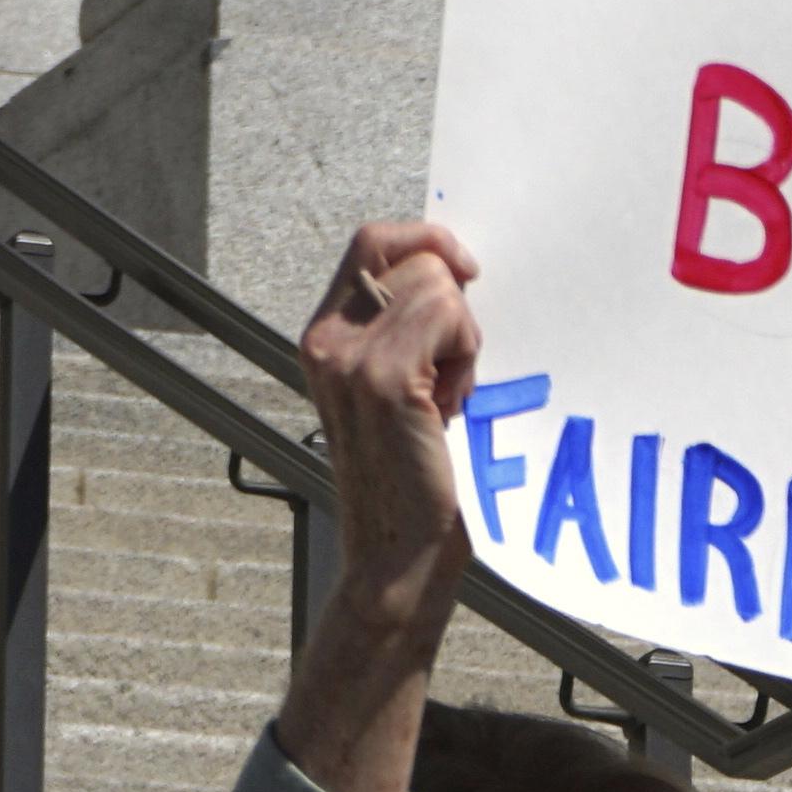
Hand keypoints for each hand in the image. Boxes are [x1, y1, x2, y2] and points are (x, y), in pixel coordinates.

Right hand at [301, 217, 485, 596]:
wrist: (399, 551)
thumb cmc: (416, 474)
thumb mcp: (403, 386)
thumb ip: (406, 329)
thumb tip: (452, 269)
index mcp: (323, 335)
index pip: (373, 240)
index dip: (427, 240)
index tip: (467, 272)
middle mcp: (325, 339)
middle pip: (413, 255)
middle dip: (454, 303)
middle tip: (452, 369)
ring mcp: (349, 357)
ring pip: (440, 287)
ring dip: (464, 340)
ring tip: (448, 397)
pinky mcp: (385, 380)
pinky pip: (450, 319)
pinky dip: (467, 358)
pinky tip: (451, 407)